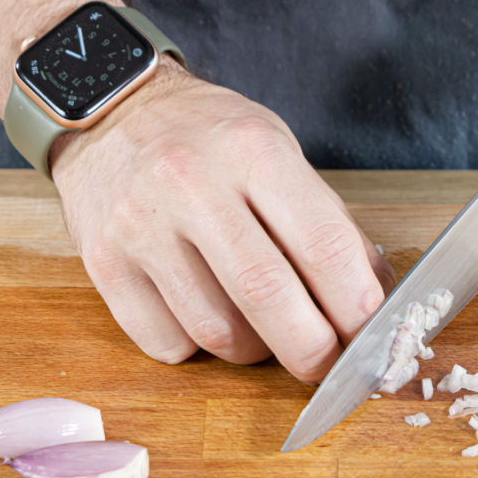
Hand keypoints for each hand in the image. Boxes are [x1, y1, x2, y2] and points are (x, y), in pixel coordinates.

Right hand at [51, 62, 395, 381]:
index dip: (357, 307)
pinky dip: (199, 348)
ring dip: (255, 351)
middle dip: (311, 350)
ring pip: (216, 332)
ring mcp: (140, 226)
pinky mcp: (103, 263)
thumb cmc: (214, 142)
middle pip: (267, 296)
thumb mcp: (282, 156)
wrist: (115, 113)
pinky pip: (167, 344)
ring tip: (263, 328)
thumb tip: (374, 301)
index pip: (324, 245)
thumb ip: (330, 227)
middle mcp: (191, 184)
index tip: (370, 337)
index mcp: (255, 152)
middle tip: (327, 364)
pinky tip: (206, 314)